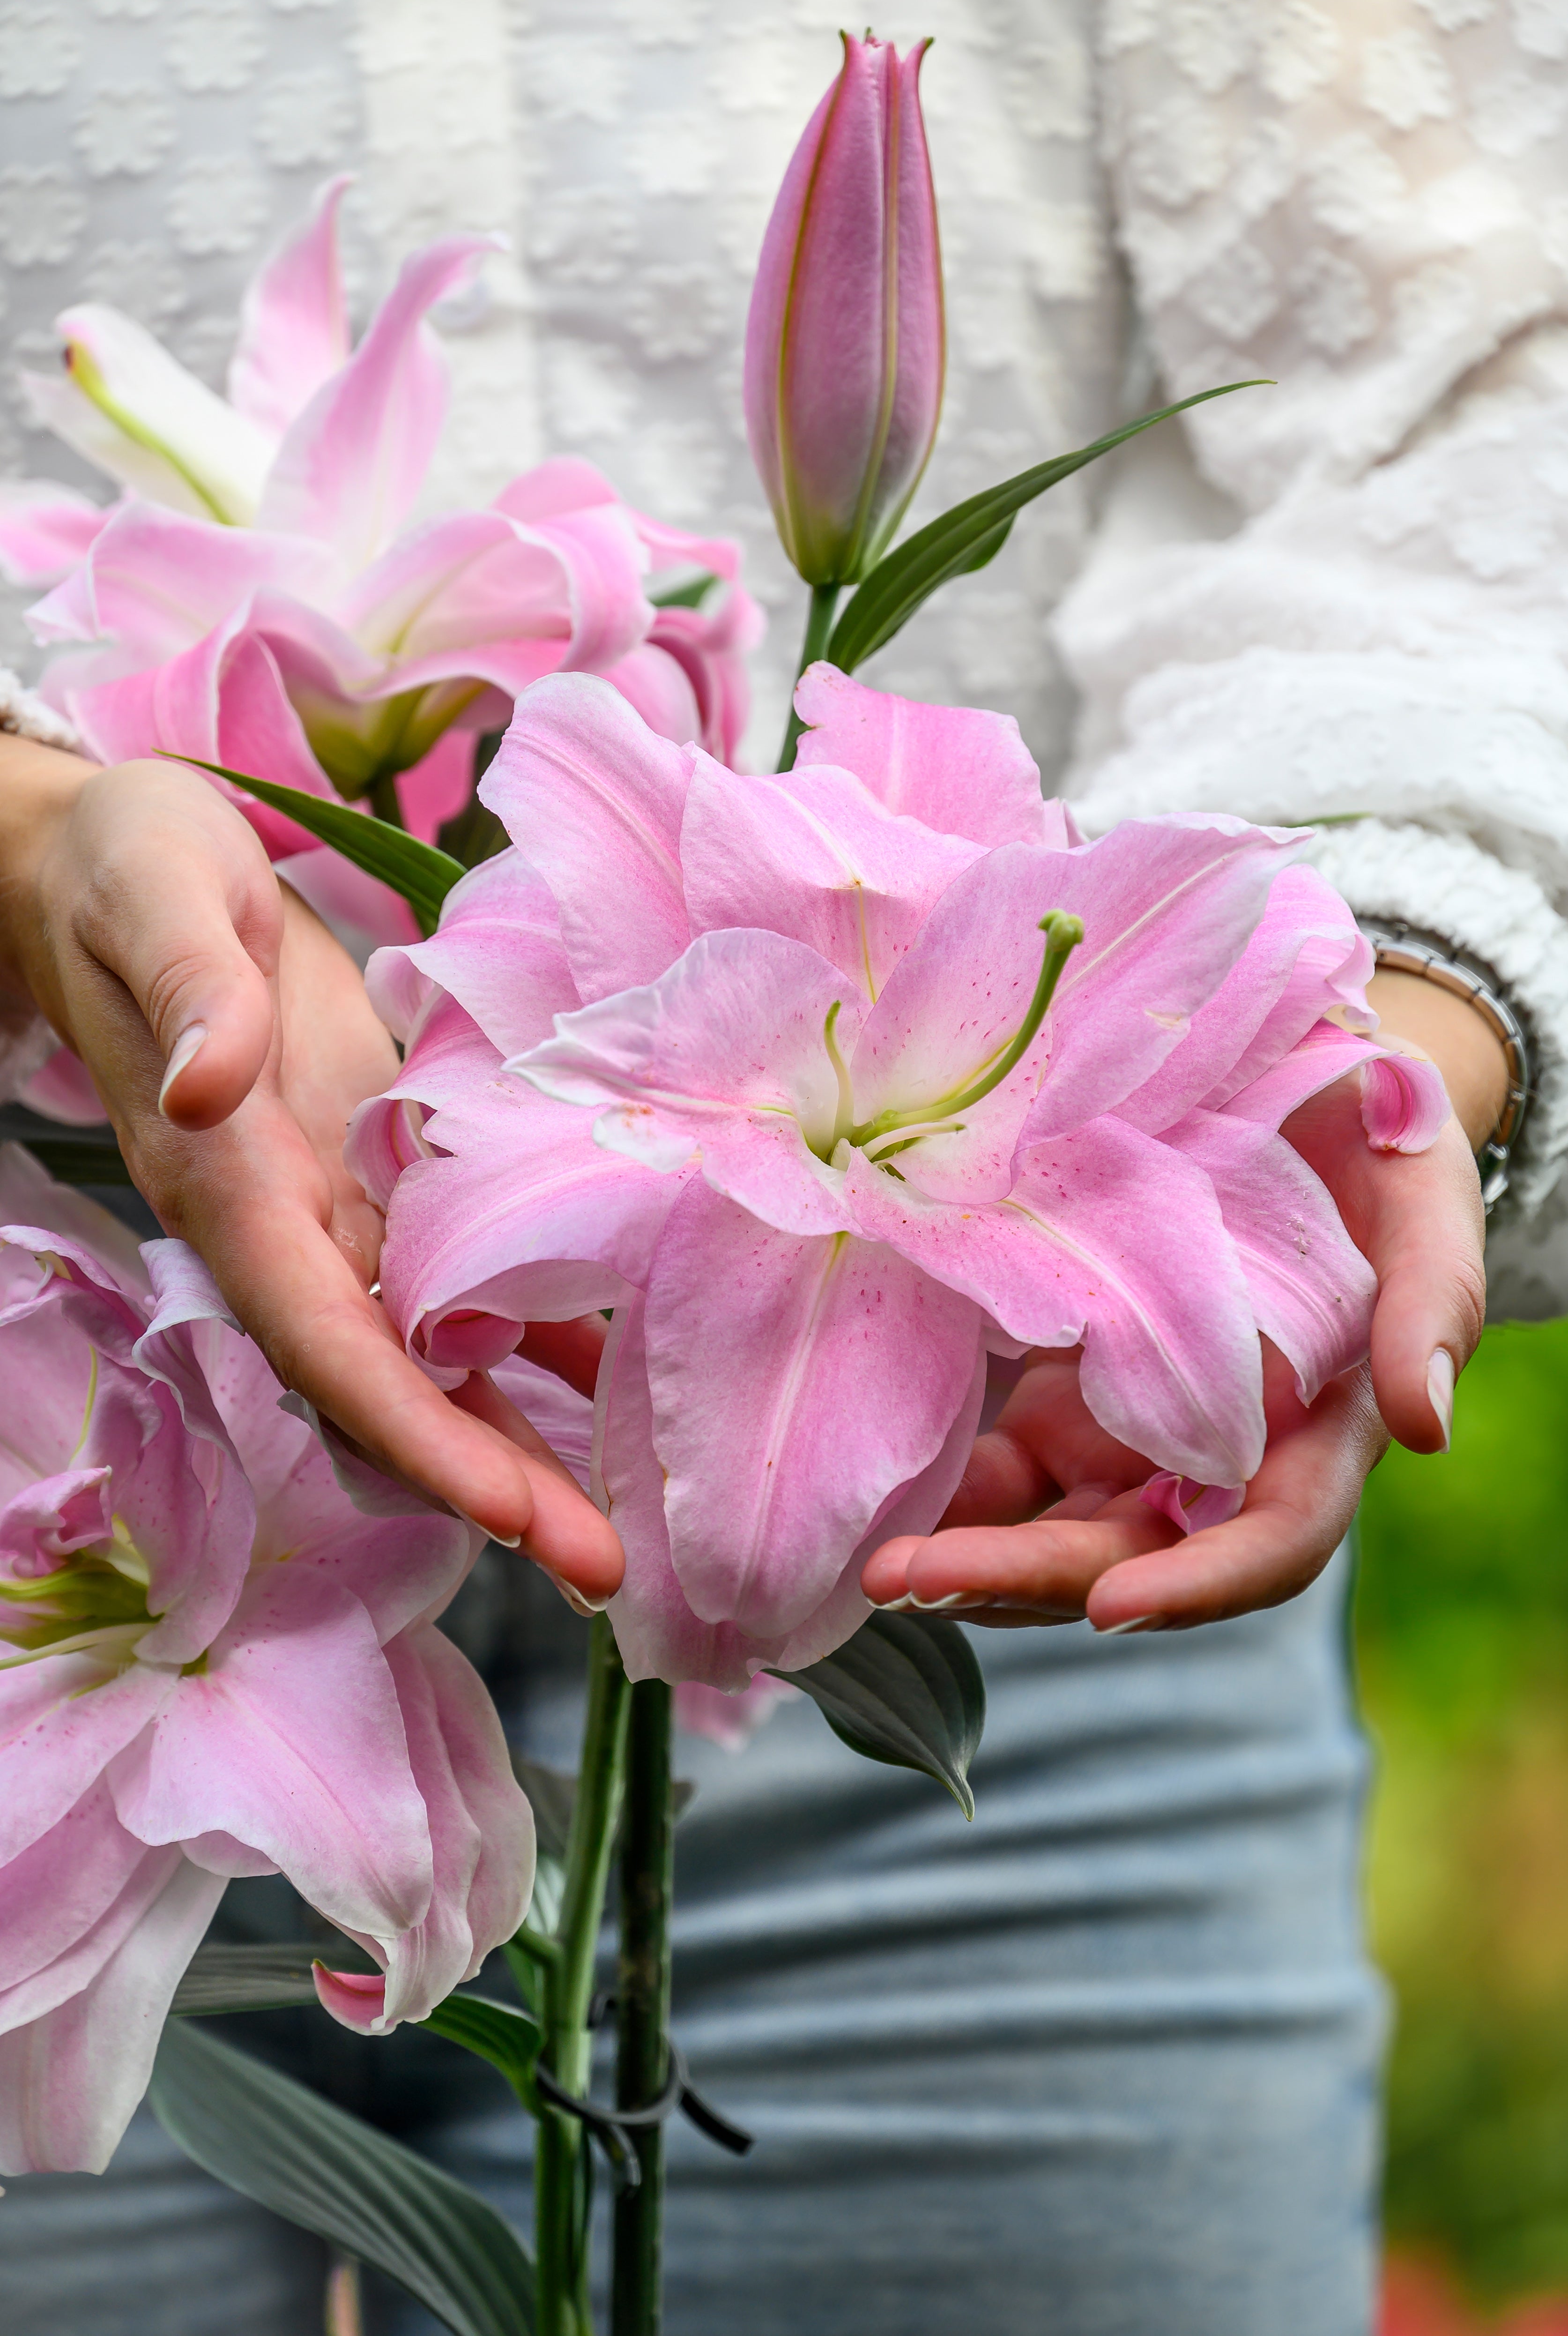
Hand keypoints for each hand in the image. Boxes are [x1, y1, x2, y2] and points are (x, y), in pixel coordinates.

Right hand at [0, 740, 622, 1604]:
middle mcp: (292, 1228)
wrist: (127, 865)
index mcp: (229, 1186)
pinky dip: (546, 1340)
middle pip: (393, 1385)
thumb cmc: (131, 870)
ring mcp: (345, 1210)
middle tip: (605, 1572)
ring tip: (632, 1533)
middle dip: (491, 1481)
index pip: (320, 1338)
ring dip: (529, 1443)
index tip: (499, 1509)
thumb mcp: (158, 898)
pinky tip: (630, 1388)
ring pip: (442, 1355)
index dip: (407, 1427)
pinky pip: (473, 1277)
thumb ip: (192, 997)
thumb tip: (209, 1091)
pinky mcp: (392, 1170)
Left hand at [863, 980, 1494, 1632]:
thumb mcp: (1425, 1206)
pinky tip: (875, 1491)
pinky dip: (948, 1493)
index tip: (1111, 1605)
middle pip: (1127, 1554)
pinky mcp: (1068, 1396)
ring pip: (1052, 1528)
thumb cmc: (1383, 1150)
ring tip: (876, 1564)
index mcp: (1315, 1438)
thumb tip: (1424, 1424)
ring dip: (968, 1556)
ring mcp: (1134, 1437)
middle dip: (1023, 1578)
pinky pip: (1005, 1469)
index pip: (1267, 1544)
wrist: (1299, 1093)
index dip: (1197, 1585)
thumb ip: (1434, 1310)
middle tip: (910, 1579)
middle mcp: (1218, 1463)